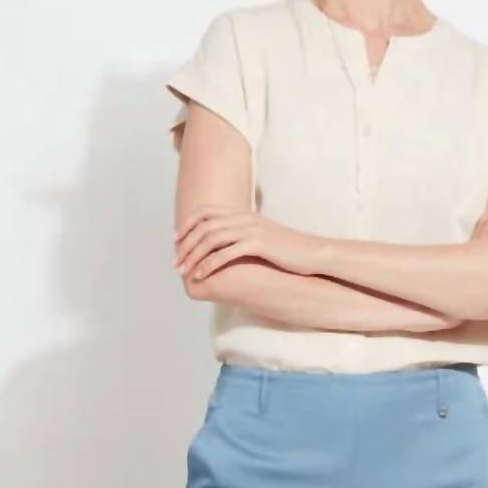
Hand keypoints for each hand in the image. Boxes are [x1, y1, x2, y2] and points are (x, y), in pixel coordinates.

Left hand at [173, 206, 325, 281]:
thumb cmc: (288, 252)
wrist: (313, 254)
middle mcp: (244, 218)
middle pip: (204, 226)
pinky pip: (226, 253)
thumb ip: (244, 237)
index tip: (176, 241)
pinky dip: (209, 264)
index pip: (206, 212)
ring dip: (193, 256)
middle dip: (185, 244)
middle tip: (174, 262)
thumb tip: (230, 247)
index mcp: (244, 214)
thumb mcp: (263, 239)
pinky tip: (200, 275)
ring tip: (183, 271)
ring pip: (211, 239)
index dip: (187, 225)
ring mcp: (251, 230)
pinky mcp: (258, 244)